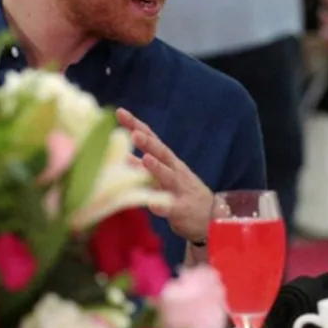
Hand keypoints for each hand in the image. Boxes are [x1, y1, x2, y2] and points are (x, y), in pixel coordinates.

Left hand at [116, 108, 212, 243]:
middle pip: (161, 152)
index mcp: (167, 161)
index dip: (136, 125)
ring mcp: (179, 189)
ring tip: (146, 159)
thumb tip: (116, 153)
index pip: (151, 138)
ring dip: (157, 168)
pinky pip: (172, 207)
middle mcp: (174, 170)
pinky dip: (163, 205)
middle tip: (134, 133)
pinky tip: (154, 204)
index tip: (120, 112)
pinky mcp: (182, 209)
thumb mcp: (159, 176)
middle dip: (148, 142)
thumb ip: (139, 166)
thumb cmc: (179, 192)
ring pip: (168, 176)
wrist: (211, 215)